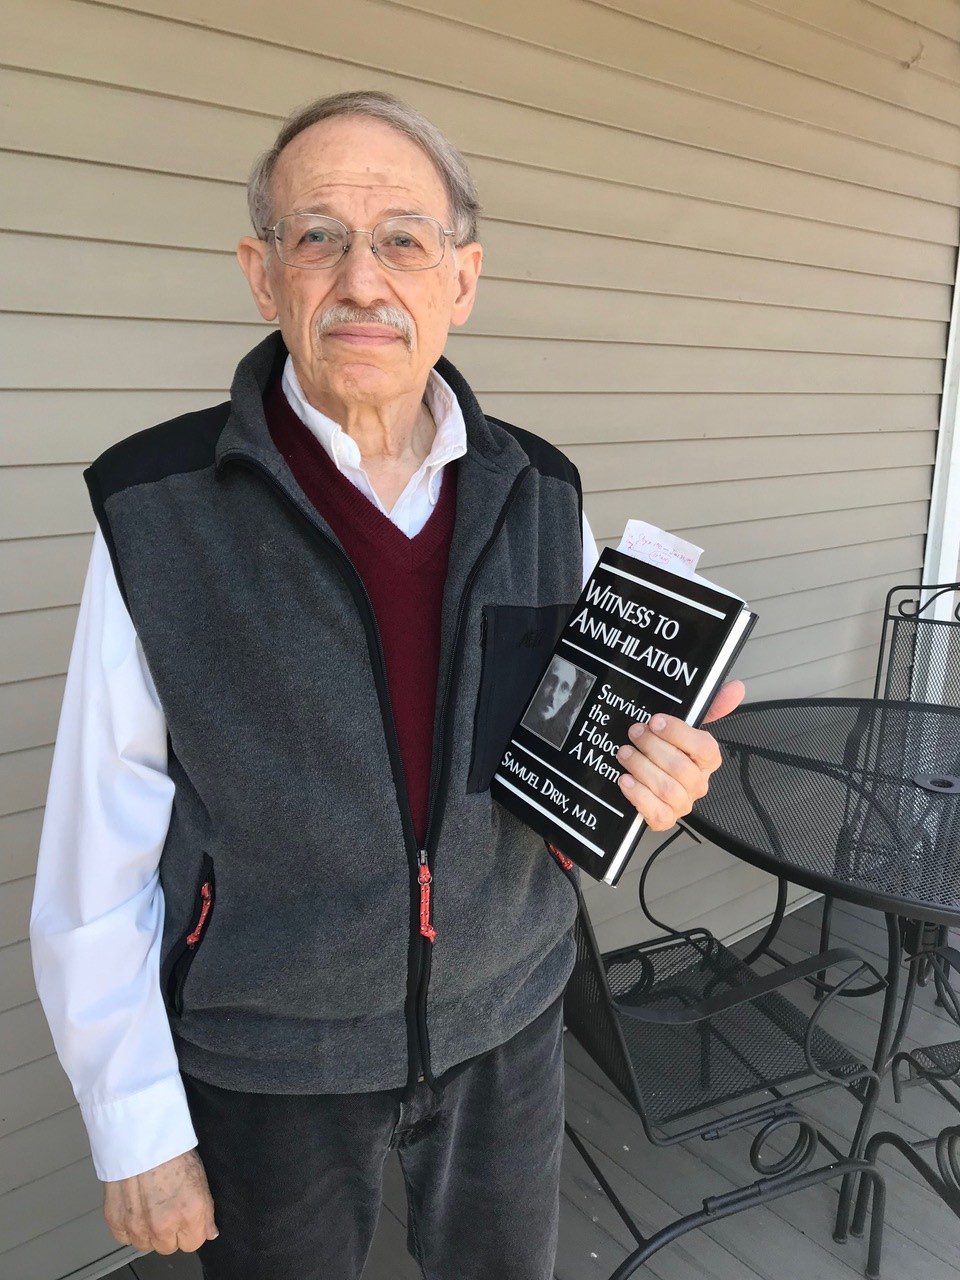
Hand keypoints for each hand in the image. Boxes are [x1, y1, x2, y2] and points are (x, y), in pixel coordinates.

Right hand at [103, 1147, 217, 1254]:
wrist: (141, 1135)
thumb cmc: (171, 1150)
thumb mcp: (200, 1177)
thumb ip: (206, 1212)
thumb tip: (210, 1232)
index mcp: (190, 1213)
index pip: (194, 1243)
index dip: (190, 1229)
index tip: (186, 1218)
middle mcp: (164, 1225)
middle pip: (168, 1247)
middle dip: (169, 1232)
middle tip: (166, 1207)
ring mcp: (138, 1226)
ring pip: (146, 1245)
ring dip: (148, 1231)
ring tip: (149, 1205)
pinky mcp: (116, 1221)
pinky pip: (124, 1238)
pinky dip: (128, 1227)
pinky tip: (134, 1206)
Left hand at [615, 680, 744, 830]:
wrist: (645, 782)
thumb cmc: (667, 752)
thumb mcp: (682, 727)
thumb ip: (710, 707)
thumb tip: (737, 687)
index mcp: (706, 760)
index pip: (705, 748)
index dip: (679, 734)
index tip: (655, 721)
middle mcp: (698, 783)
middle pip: (681, 768)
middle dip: (652, 747)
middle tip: (634, 733)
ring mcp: (681, 803)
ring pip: (666, 788)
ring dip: (641, 767)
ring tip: (625, 753)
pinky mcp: (663, 819)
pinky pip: (655, 812)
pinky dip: (638, 795)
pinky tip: (625, 780)